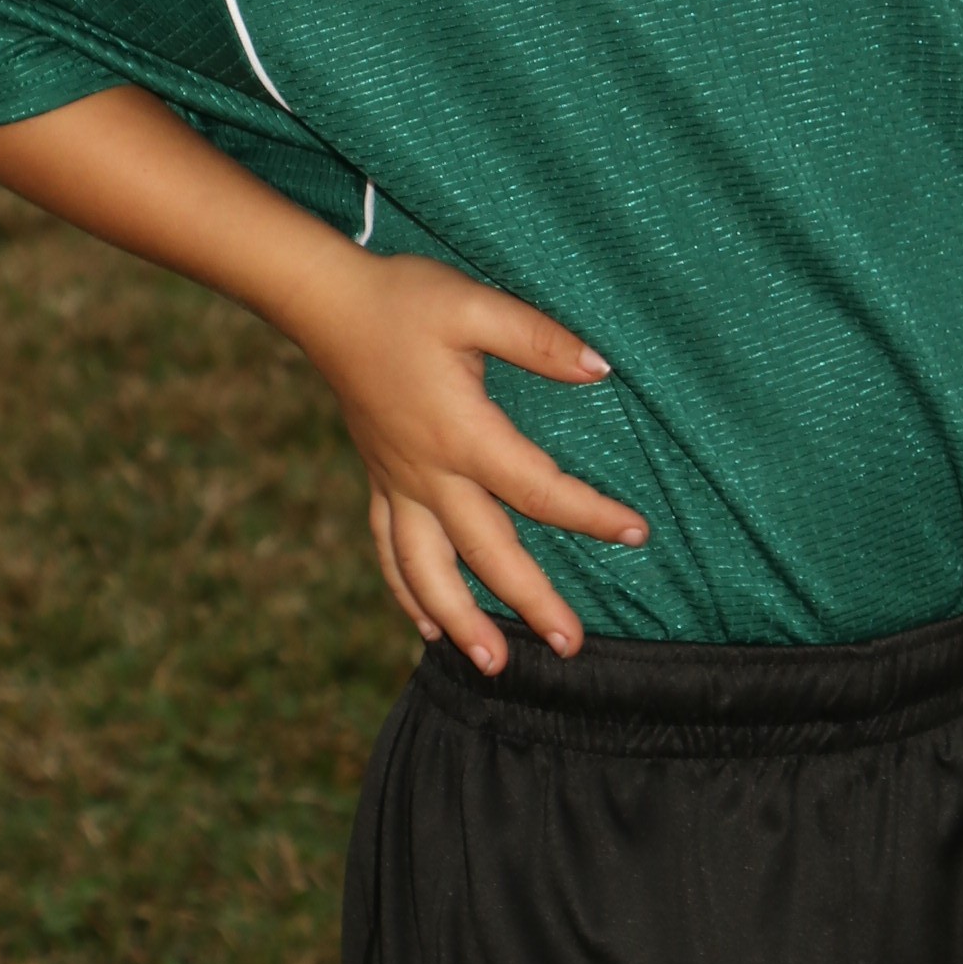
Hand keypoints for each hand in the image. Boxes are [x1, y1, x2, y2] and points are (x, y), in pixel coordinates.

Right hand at [0, 92, 644, 674]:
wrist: (325, 303)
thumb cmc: (404, 299)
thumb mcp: (476, 305)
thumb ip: (539, 340)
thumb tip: (600, 369)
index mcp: (460, 434)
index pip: (539, 489)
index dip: (591, 514)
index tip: (637, 534)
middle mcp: (427, 472)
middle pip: (485, 553)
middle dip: (528, 603)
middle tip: (570, 647)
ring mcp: (397, 482)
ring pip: (426, 569)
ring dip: (458, 619)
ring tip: (489, 664)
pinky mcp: (378, 479)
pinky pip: (390, 549)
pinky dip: (407, 591)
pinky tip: (426, 624)